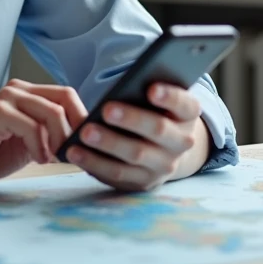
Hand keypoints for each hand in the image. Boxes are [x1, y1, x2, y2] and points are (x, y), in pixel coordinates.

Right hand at [0, 79, 86, 187]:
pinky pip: (33, 127)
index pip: (67, 95)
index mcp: (27, 92)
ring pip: (53, 111)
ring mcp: (6, 97)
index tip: (86, 145)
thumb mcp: (29, 143)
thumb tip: (86, 140)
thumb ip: (51, 135)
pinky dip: (40, 147)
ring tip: (51, 158)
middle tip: (74, 153)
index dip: (83, 118)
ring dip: (60, 140)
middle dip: (77, 127)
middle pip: (66, 96)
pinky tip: (36, 159)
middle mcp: (18, 88)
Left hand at [64, 83, 210, 192]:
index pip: (185, 105)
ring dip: (109, 144)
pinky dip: (94, 163)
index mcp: (187, 115)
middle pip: (158, 130)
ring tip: (84, 132)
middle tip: (106, 110)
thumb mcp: (157, 96)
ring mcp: (164, 165)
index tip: (151, 89)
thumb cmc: (151, 109)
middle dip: (132, 119)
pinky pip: (117, 174)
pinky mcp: (142, 181)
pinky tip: (74, 151)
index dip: (170, 97)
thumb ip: (147, 87)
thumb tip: (127, 82)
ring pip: (136, 155)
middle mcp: (181, 142)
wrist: (161, 146)